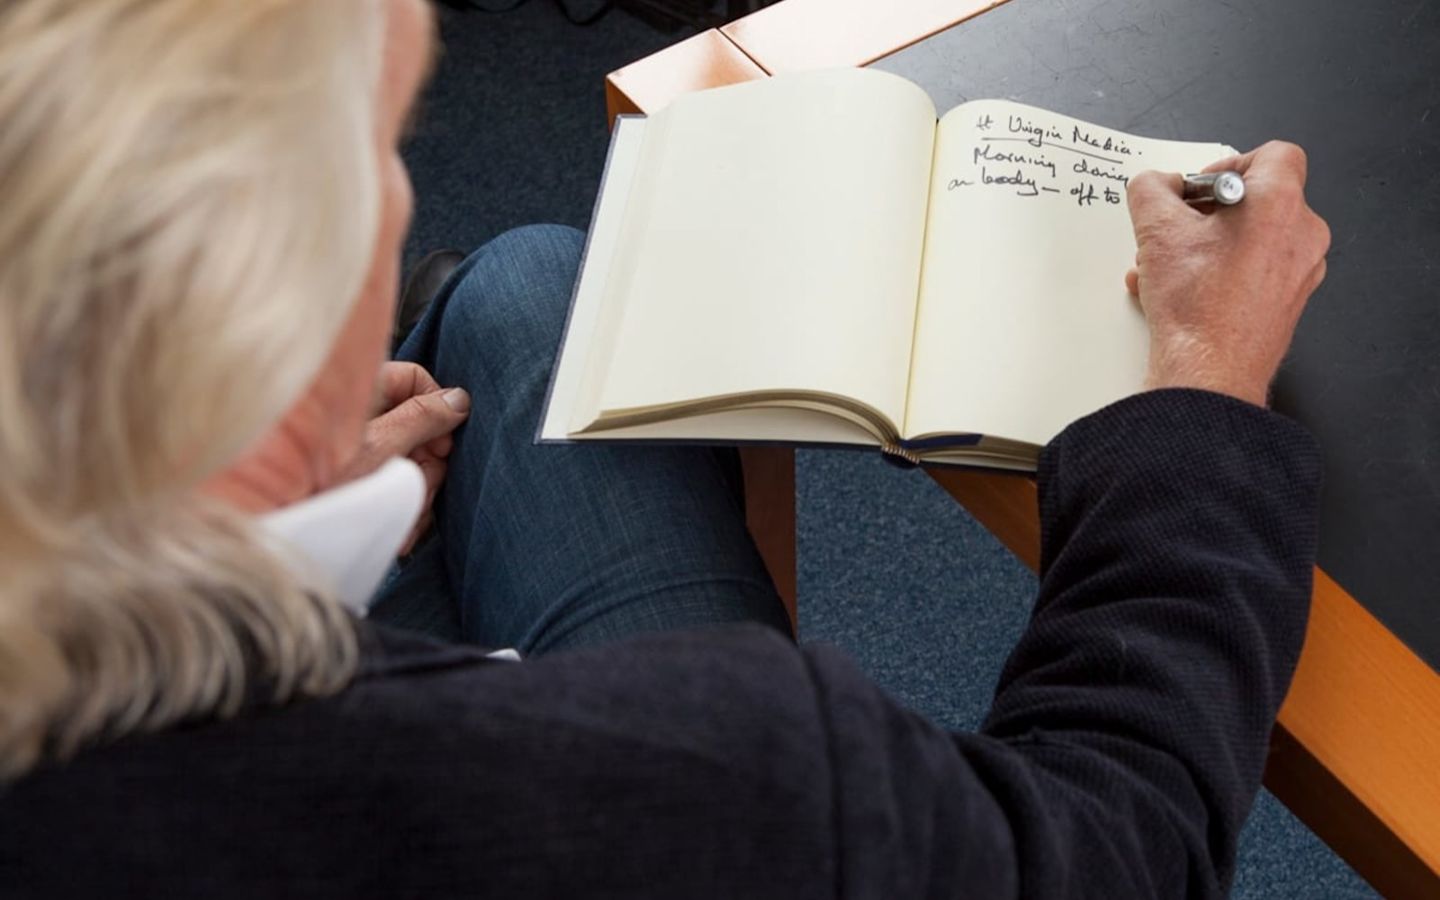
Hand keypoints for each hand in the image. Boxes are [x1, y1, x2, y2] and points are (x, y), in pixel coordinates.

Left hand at [339, 361, 469, 552]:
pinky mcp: (362, 480)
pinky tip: (401, 535)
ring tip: (406, 524)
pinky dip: (404, 508)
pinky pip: (397, 484)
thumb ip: (421, 418)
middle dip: (427, 466)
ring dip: (418, 496)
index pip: (415, 379)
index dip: (436, 412)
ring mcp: (363, 450)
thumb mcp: (379, 448)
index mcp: (359, 393)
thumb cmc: (323, 487)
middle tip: (421, 492)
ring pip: (413, 460)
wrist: (290, 532)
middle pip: (419, 425)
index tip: (441, 448)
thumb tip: (459, 398)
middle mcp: (362, 417)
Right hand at [1125, 141, 1330, 405]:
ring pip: (1253, 239)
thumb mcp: (1155, 231)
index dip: (1229, 163)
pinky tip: (1178, 291)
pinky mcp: (1288, 303)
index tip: (1197, 188)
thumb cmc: (1196, 307)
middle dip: (1209, 211)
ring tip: (1167, 266)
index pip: (1274, 154)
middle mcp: (1302, 235)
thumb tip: (1155, 185)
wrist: (1209, 373)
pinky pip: (1255, 272)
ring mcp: (1300, 273)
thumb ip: (1150, 189)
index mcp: (1280, 204)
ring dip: (1209, 244)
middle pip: (1258, 200)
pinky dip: (1221, 272)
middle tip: (1176, 228)